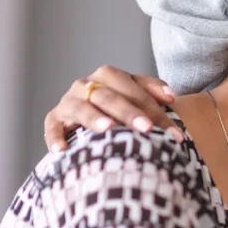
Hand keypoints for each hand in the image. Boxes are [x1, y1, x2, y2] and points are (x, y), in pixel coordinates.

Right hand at [44, 64, 182, 152]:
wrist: (91, 124)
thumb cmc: (122, 111)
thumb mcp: (138, 99)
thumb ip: (154, 94)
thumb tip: (171, 98)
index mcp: (110, 76)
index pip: (135, 88)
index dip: (155, 108)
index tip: (174, 131)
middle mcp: (88, 85)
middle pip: (110, 96)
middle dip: (130, 112)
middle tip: (148, 128)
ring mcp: (69, 101)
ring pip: (82, 107)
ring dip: (95, 118)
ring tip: (108, 128)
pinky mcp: (55, 119)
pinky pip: (52, 126)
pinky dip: (55, 137)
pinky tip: (62, 150)